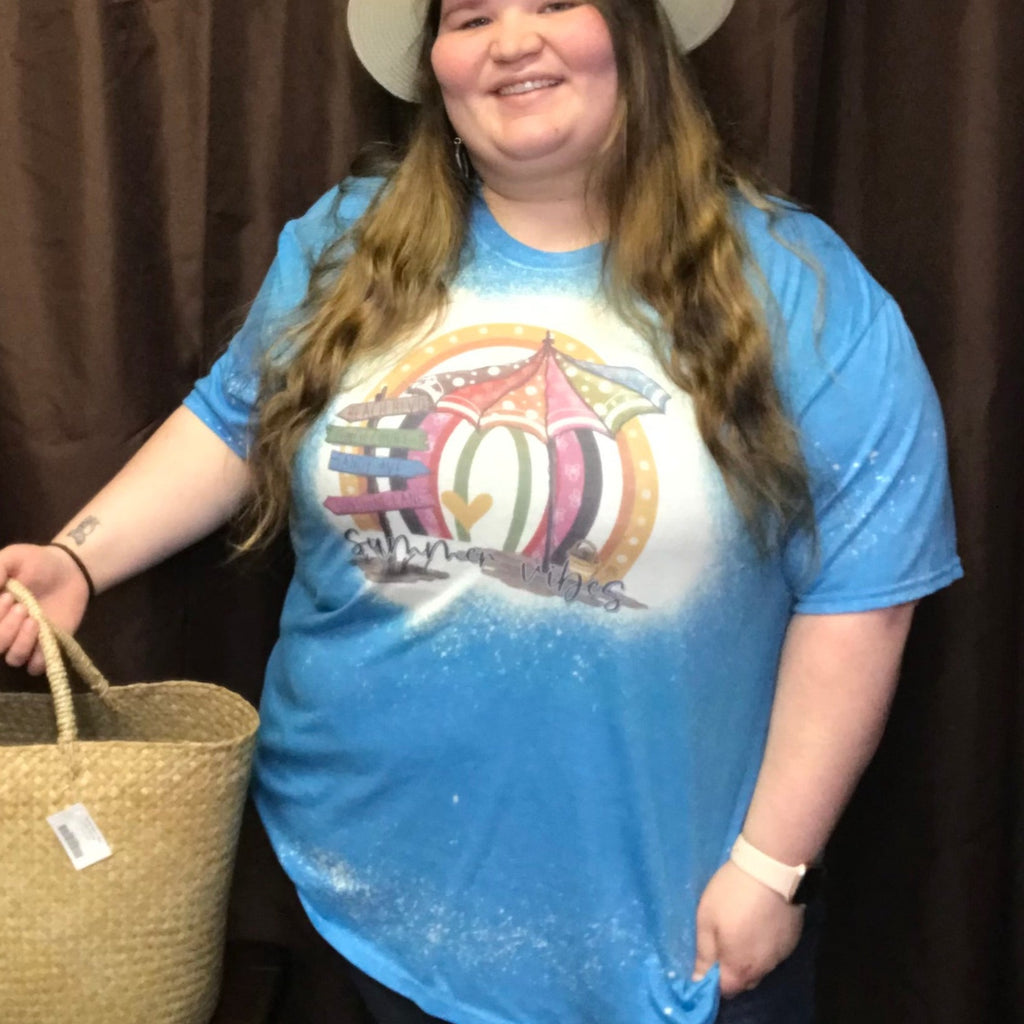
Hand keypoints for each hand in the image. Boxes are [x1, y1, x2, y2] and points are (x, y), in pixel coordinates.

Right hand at [0, 544, 90, 675]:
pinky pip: (35, 666)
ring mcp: (24, 641)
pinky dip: (39, 656)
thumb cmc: (36, 562)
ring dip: (21, 642)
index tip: (5, 596)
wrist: (70, 569)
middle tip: (21, 606)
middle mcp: (2, 629)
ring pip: (12, 658)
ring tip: (35, 619)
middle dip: (4, 628)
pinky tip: (45, 635)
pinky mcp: (46, 647)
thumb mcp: (12, 558)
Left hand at [692, 859, 803, 997]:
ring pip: (760, 968)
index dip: (712, 981)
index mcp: (739, 967)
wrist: (772, 870)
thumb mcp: (707, 919)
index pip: (725, 990)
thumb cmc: (732, 894)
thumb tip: (698, 980)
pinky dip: (763, 948)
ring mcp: (780, 956)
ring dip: (748, 960)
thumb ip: (704, 953)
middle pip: (744, 982)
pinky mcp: (792, 941)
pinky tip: (758, 926)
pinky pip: (773, 955)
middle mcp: (762, 969)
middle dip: (730, 971)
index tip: (706, 962)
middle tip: (721, 944)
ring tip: (741, 933)